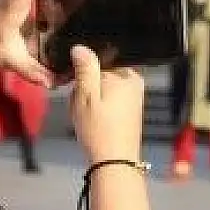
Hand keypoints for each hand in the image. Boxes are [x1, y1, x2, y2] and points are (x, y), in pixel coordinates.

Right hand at [68, 44, 144, 162]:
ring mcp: (134, 95)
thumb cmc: (100, 131)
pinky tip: (94, 120)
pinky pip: (108, 99)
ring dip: (90, 98)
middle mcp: (134, 81)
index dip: (82, 72)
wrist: (115, 162)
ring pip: (102, 87)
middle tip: (81, 105)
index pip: (97, 60)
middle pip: (100, 73)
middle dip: (87, 86)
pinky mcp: (130, 108)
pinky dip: (98, 107)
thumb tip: (81, 47)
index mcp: (126, 74)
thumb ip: (85, 69)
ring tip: (87, 115)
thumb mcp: (86, 96)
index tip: (76, 87)